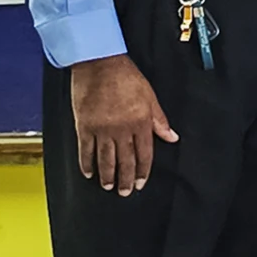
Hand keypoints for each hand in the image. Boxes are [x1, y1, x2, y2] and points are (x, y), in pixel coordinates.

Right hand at [71, 54, 176, 195]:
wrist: (100, 64)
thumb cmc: (127, 77)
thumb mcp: (150, 97)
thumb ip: (159, 120)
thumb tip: (172, 137)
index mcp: (141, 123)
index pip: (144, 154)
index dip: (143, 171)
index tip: (141, 183)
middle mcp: (122, 129)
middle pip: (125, 160)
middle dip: (125, 178)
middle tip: (125, 192)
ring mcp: (102, 129)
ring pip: (105, 158)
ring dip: (107, 175)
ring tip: (108, 187)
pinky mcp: (84, 125)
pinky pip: (86, 149)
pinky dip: (87, 163)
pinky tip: (89, 173)